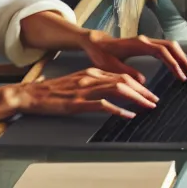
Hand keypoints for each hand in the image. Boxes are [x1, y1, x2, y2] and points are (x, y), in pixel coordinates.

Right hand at [13, 68, 158, 118]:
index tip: (149, 93)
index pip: (122, 75)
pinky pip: (102, 105)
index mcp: (91, 72)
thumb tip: (114, 89)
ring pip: (117, 90)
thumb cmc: (53, 91)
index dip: (139, 84)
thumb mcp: (77, 81)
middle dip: (143, 91)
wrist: (31, 94)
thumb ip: (94, 83)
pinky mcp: (77, 103)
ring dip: (136, 98)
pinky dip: (119, 110)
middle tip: (155, 100)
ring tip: (148, 106)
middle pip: (124, 81)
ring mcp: (84, 90)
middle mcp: (90, 77)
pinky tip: (128, 115)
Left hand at [79, 29, 186, 81]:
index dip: (173, 63)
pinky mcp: (147, 45)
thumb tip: (143, 81)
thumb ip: (126, 72)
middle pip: (172, 47)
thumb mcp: (110, 66)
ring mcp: (147, 42)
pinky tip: (179, 67)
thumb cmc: (102, 54)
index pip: (162, 51)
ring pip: (171, 46)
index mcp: (139, 44)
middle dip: (184, 60)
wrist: (97, 43)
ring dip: (182, 58)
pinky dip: (175, 57)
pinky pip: (166, 49)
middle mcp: (146, 40)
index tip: (181, 76)